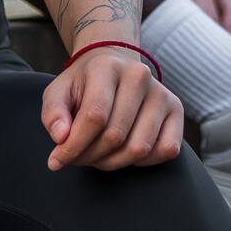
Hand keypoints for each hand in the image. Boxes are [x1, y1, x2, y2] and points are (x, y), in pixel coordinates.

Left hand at [41, 48, 184, 172]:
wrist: (114, 68)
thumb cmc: (84, 85)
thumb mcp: (59, 92)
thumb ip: (53, 113)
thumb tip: (61, 137)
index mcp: (107, 67)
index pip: (94, 116)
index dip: (73, 146)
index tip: (56, 160)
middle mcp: (139, 76)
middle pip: (115, 136)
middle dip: (90, 156)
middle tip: (77, 158)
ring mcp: (161, 93)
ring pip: (139, 148)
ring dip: (113, 162)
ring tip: (97, 155)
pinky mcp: (176, 109)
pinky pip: (167, 150)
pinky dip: (144, 162)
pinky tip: (125, 152)